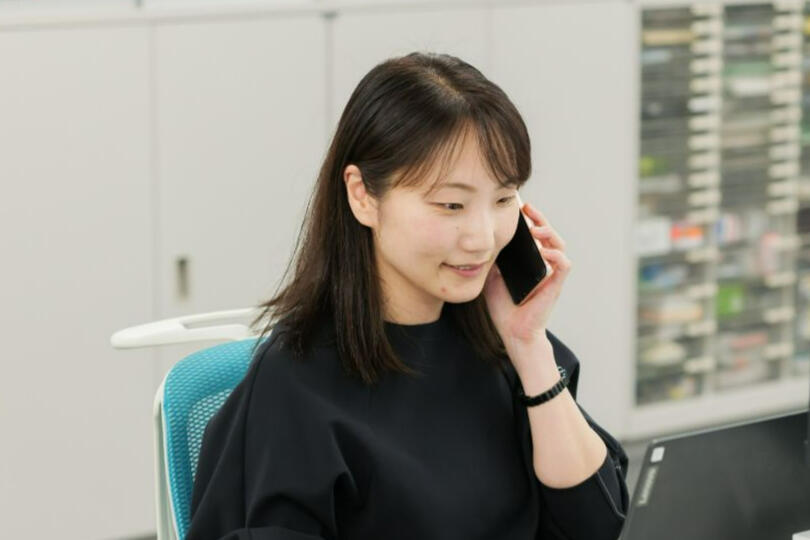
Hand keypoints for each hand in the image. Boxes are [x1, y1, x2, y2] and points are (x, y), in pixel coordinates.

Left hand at [482, 202, 571, 349]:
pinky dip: (556, 255)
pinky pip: (563, 265)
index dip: (529, 219)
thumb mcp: (492, 276)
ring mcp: (550, 274)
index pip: (534, 234)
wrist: (512, 331)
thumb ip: (493, 259)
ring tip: (535, 228)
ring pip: (559, 245)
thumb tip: (488, 240)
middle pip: (548, 234)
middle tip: (528, 208)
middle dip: (540, 218)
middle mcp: (543, 264)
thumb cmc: (503, 306)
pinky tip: (544, 251)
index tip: (518, 208)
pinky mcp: (555, 285)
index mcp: (529, 260)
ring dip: (549, 233)